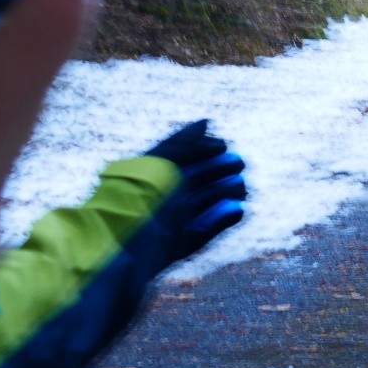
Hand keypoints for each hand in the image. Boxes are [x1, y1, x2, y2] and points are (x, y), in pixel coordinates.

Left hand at [145, 120, 246, 260]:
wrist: (125, 243)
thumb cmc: (141, 196)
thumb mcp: (160, 161)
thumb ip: (183, 142)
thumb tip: (206, 122)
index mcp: (154, 175)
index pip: (185, 157)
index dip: (205, 149)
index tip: (223, 145)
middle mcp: (163, 197)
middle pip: (198, 179)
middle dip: (220, 170)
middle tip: (240, 164)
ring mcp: (172, 222)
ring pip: (206, 204)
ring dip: (227, 193)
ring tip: (242, 188)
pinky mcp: (181, 245)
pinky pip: (207, 230)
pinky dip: (225, 220)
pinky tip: (239, 209)